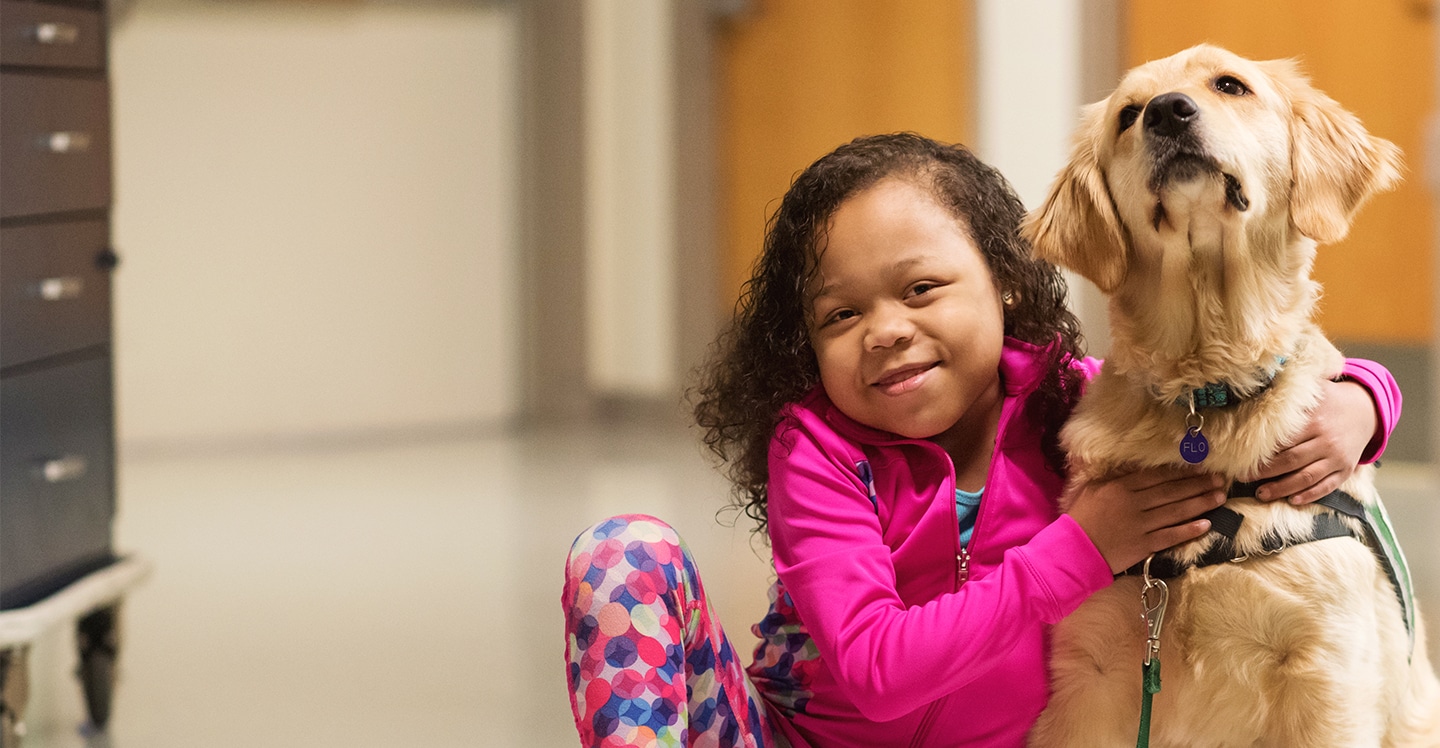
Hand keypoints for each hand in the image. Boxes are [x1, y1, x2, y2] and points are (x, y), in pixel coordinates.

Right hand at [1066, 467, 1226, 573]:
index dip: (1181, 472)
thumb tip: (1132, 470)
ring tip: (1220, 497)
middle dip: (1198, 485)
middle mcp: (1134, 503)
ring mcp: (1141, 525)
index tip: (1200, 467)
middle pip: (1172, 492)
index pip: (1157, 477)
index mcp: (1121, 487)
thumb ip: (1113, 479)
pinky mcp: (1144, 545)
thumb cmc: (1079, 518)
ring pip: (1176, 512)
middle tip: (1220, 480)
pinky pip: (1170, 536)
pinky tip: (1206, 525)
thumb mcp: (1091, 490)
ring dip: (1200, 504)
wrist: (1073, 550)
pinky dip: (1188, 530)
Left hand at [1245, 378, 1376, 504]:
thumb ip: (1288, 391)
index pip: (1283, 440)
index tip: (1240, 459)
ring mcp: (1337, 457)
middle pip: (1291, 461)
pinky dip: (1310, 495)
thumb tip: (1256, 385)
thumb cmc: (1329, 400)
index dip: (1261, 452)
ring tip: (1261, 494)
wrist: (1366, 410)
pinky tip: (1293, 500)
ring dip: (1283, 489)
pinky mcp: (1346, 469)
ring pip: (1307, 477)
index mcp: (1314, 420)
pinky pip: (1327, 486)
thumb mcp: (1313, 389)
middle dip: (1265, 473)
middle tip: (1242, 479)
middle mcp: (1326, 440)